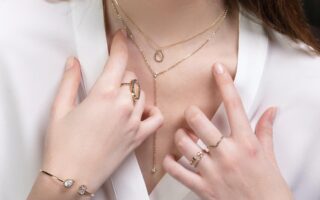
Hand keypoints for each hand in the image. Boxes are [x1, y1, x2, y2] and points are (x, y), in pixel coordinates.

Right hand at [41, 32, 162, 193]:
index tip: (120, 37)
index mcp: (103, 95)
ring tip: (118, 100)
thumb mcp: (60, 109)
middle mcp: (123, 106)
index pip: (118, 61)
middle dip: (120, 75)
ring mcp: (134, 122)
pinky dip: (152, 111)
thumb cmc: (63, 145)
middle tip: (108, 83)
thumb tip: (74, 63)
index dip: (120, 45)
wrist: (72, 176)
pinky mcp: (139, 137)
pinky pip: (157, 118)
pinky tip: (141, 112)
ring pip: (142, 94)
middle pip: (131, 77)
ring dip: (132, 92)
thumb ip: (70, 82)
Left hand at [163, 63, 292, 199]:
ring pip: (184, 144)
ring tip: (184, 137)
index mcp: (246, 143)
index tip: (216, 68)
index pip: (234, 105)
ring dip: (180, 137)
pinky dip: (170, 163)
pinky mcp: (203, 188)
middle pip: (198, 121)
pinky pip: (177, 172)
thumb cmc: (269, 186)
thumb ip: (266, 130)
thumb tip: (271, 111)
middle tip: (192, 116)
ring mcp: (213, 171)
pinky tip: (172, 158)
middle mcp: (228, 153)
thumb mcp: (269, 156)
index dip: (224, 83)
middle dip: (191, 114)